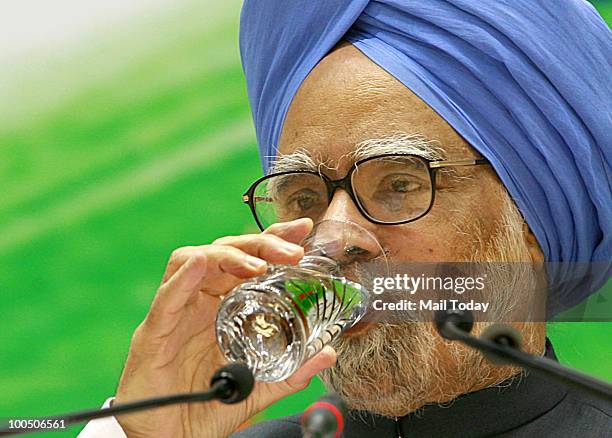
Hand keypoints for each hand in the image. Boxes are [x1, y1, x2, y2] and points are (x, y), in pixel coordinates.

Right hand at [114, 218, 335, 437]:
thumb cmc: (205, 407)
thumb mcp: (257, 386)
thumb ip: (290, 370)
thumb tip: (328, 354)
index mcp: (221, 308)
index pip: (247, 260)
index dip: (273, 239)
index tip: (303, 229)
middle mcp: (198, 302)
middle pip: (225, 253)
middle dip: (260, 244)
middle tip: (293, 251)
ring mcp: (175, 314)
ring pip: (193, 262)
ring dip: (228, 256)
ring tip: (258, 265)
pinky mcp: (153, 334)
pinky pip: (166, 299)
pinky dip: (183, 278)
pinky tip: (199, 264)